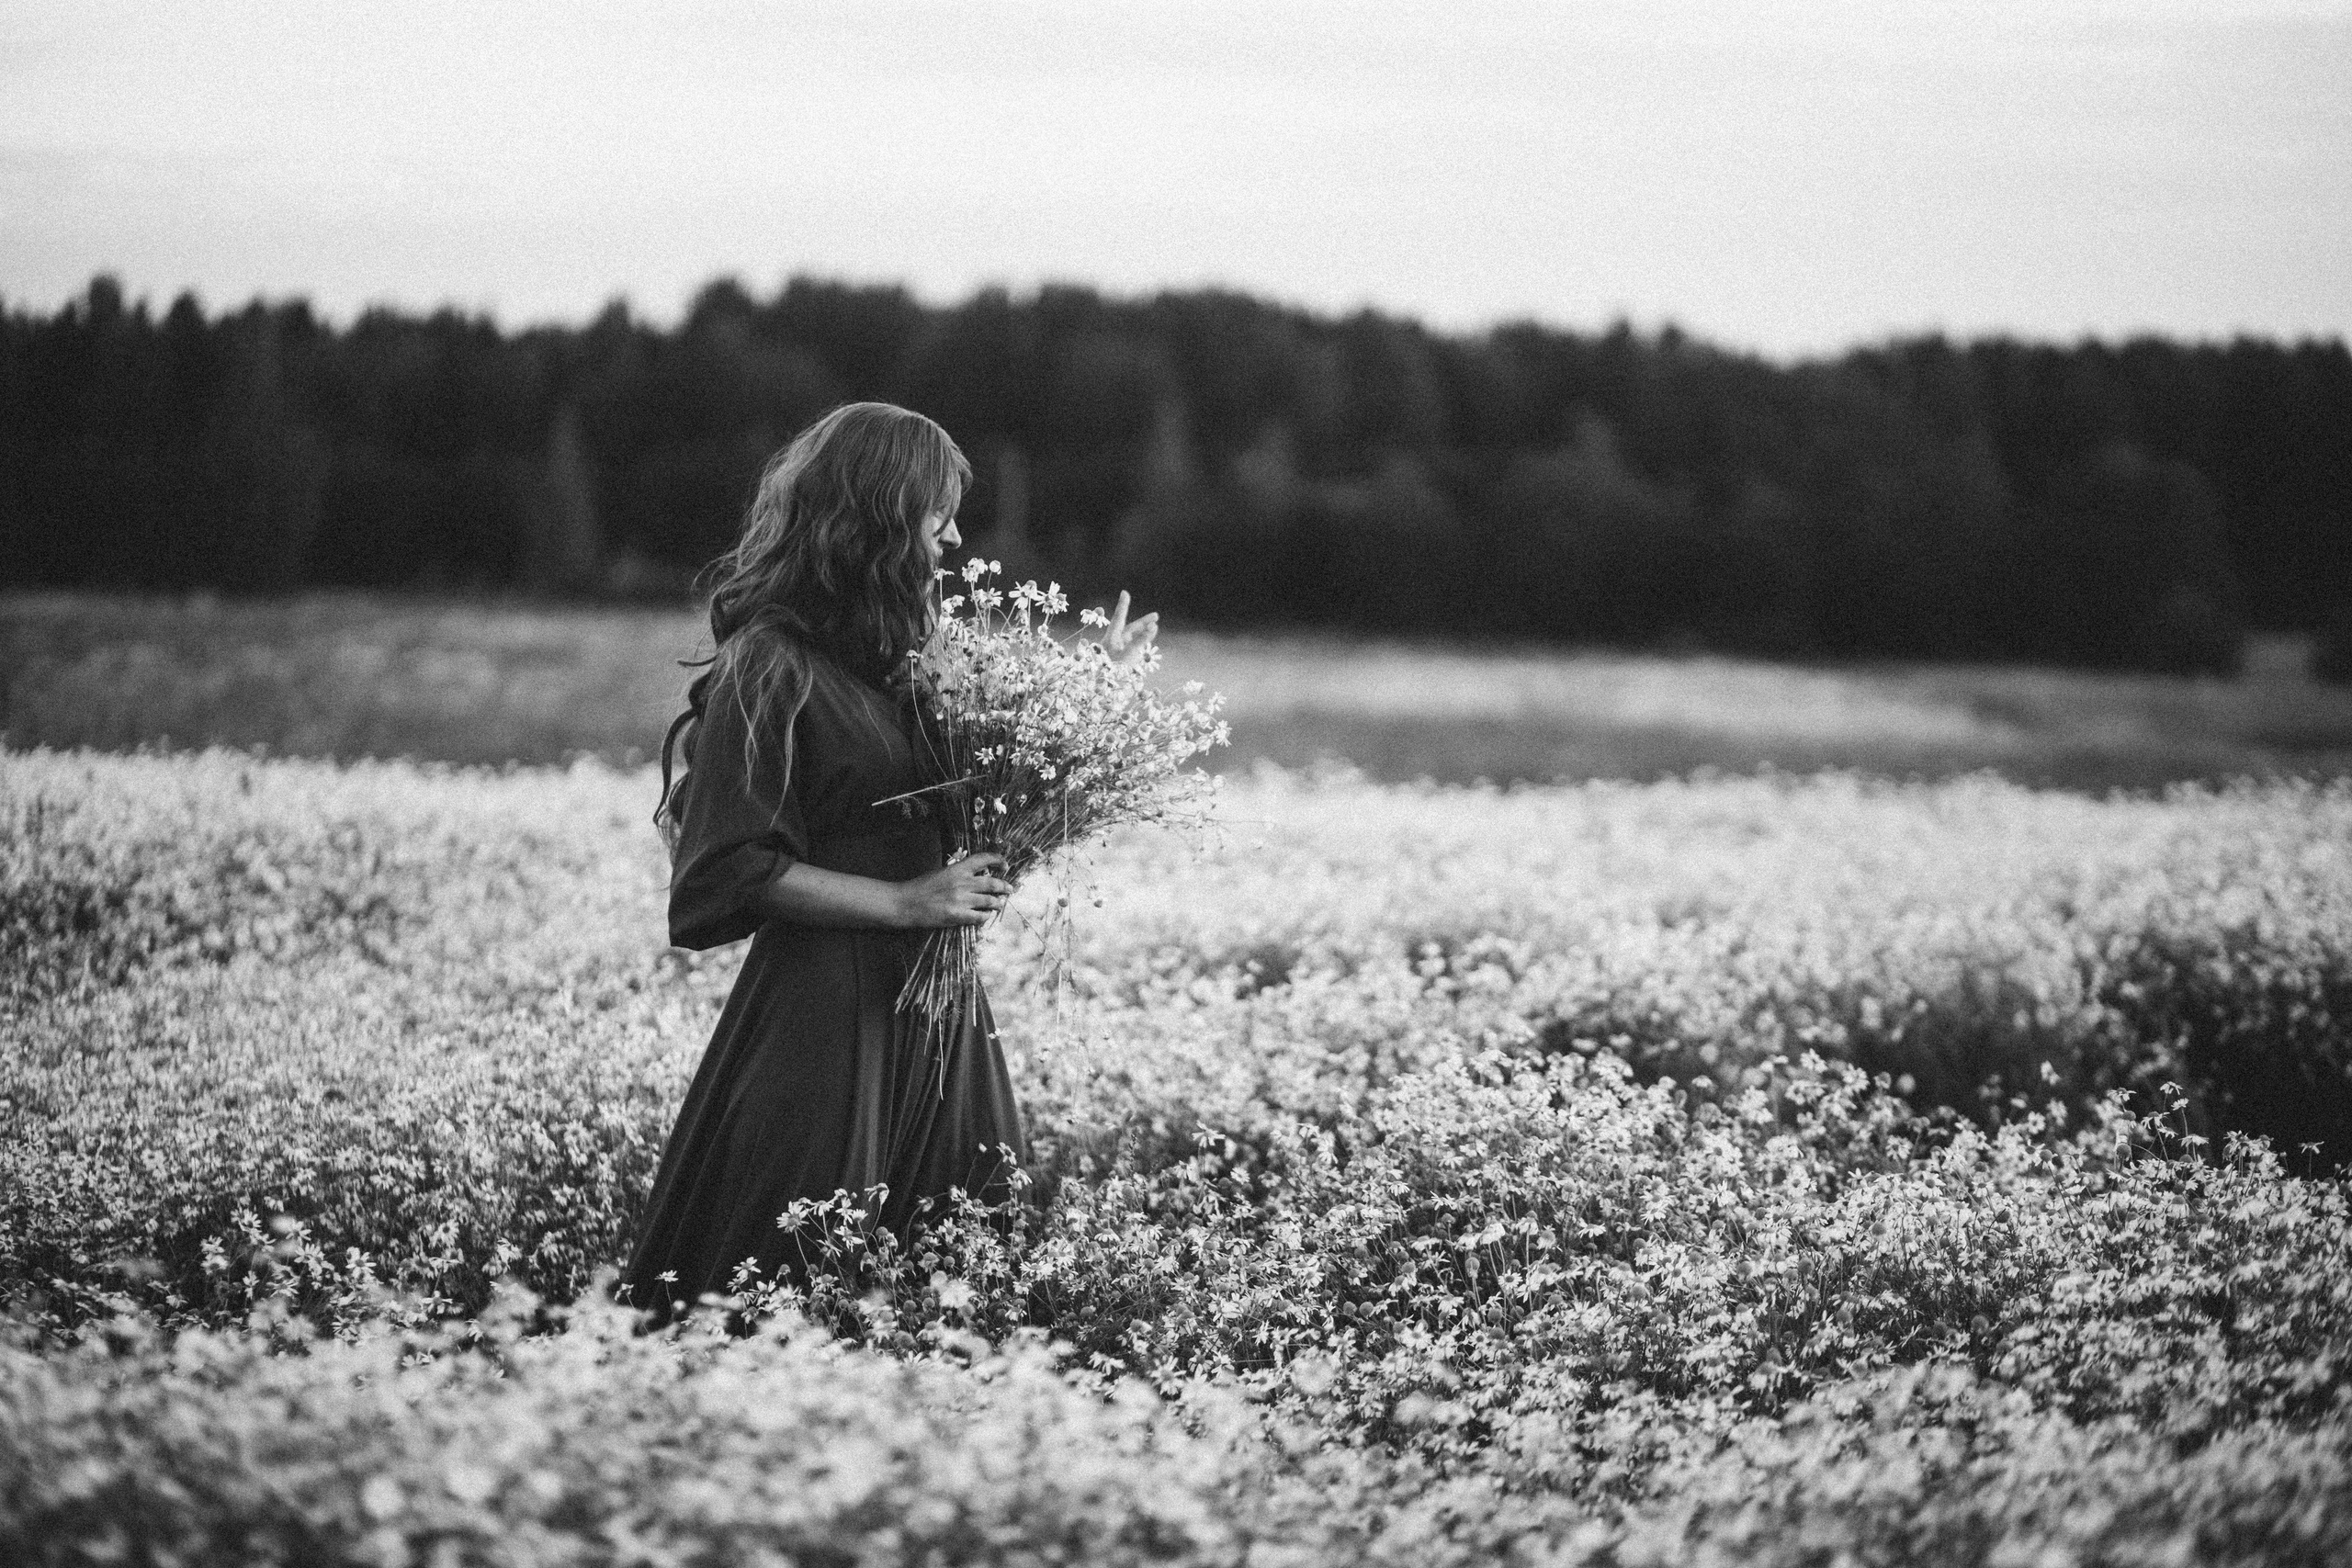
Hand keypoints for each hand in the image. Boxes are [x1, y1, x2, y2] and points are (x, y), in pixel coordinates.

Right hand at [895, 852, 1010, 927]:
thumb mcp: (941, 873)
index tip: (1005, 864)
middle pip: (993, 883)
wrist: (906, 903)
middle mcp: (962, 883)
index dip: (998, 860)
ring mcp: (961, 900)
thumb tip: (977, 877)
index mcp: (957, 869)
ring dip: (997, 903)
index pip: (983, 859)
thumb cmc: (921, 887)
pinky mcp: (958, 916)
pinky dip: (985, 916)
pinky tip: (985, 916)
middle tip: (1010, 889)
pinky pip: (980, 917)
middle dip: (1004, 886)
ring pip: (990, 901)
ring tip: (999, 903)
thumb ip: (959, 874)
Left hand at [1101, 591, 1158, 668]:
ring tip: (1154, 630)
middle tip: (1156, 616)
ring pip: (1131, 640)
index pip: (1119, 618)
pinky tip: (1146, 647)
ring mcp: (1116, 653)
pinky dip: (1140, 646)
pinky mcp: (1120, 663)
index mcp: (1111, 638)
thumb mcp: (1130, 653)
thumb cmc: (1114, 671)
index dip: (1123, 605)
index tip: (1125, 593)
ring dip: (1142, 635)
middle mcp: (1113, 644)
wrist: (1103, 691)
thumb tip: (1154, 626)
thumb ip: (1142, 639)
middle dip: (1143, 623)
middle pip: (1129, 629)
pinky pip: (1132, 650)